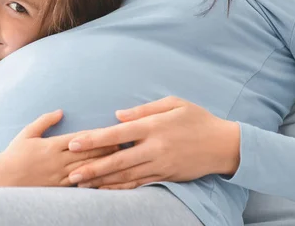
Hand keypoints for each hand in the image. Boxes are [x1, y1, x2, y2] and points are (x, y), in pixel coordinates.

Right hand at [0, 110, 118, 186]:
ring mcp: (58, 175)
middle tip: (124, 144)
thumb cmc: (14, 154)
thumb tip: (61, 111)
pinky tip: (104, 178)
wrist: (2, 180)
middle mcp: (57, 161)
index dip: (97, 136)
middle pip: (87, 154)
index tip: (112, 132)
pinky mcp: (58, 187)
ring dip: (103, 164)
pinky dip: (92, 179)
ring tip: (119, 160)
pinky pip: (79, 183)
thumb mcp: (27, 133)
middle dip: (106, 149)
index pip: (80, 139)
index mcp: (51, 146)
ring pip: (86, 169)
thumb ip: (45, 121)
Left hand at [66, 96, 239, 189]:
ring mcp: (160, 165)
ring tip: (81, 185)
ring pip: (126, 176)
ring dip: (102, 181)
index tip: (74, 143)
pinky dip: (121, 188)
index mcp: (154, 127)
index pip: (117, 134)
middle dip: (92, 168)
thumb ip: (143, 110)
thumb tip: (117, 115)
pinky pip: (139, 184)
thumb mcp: (173, 103)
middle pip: (117, 160)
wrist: (224, 144)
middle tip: (70, 173)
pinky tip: (106, 190)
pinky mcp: (166, 176)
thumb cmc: (197, 119)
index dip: (94, 140)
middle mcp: (155, 148)